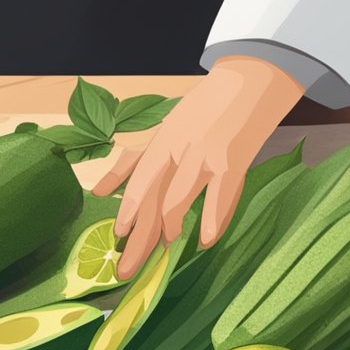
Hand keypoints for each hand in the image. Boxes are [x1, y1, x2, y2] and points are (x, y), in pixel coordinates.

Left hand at [91, 56, 305, 278]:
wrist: (251, 78)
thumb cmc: (206, 109)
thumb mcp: (163, 131)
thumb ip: (131, 163)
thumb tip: (98, 191)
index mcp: (161, 143)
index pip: (138, 185)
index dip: (128, 213)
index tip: (118, 240)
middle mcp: (177, 150)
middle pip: (151, 200)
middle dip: (138, 239)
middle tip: (126, 270)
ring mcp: (204, 156)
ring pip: (177, 198)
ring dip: (168, 227)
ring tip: (164, 248)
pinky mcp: (233, 161)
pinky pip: (219, 196)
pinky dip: (211, 220)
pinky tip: (203, 242)